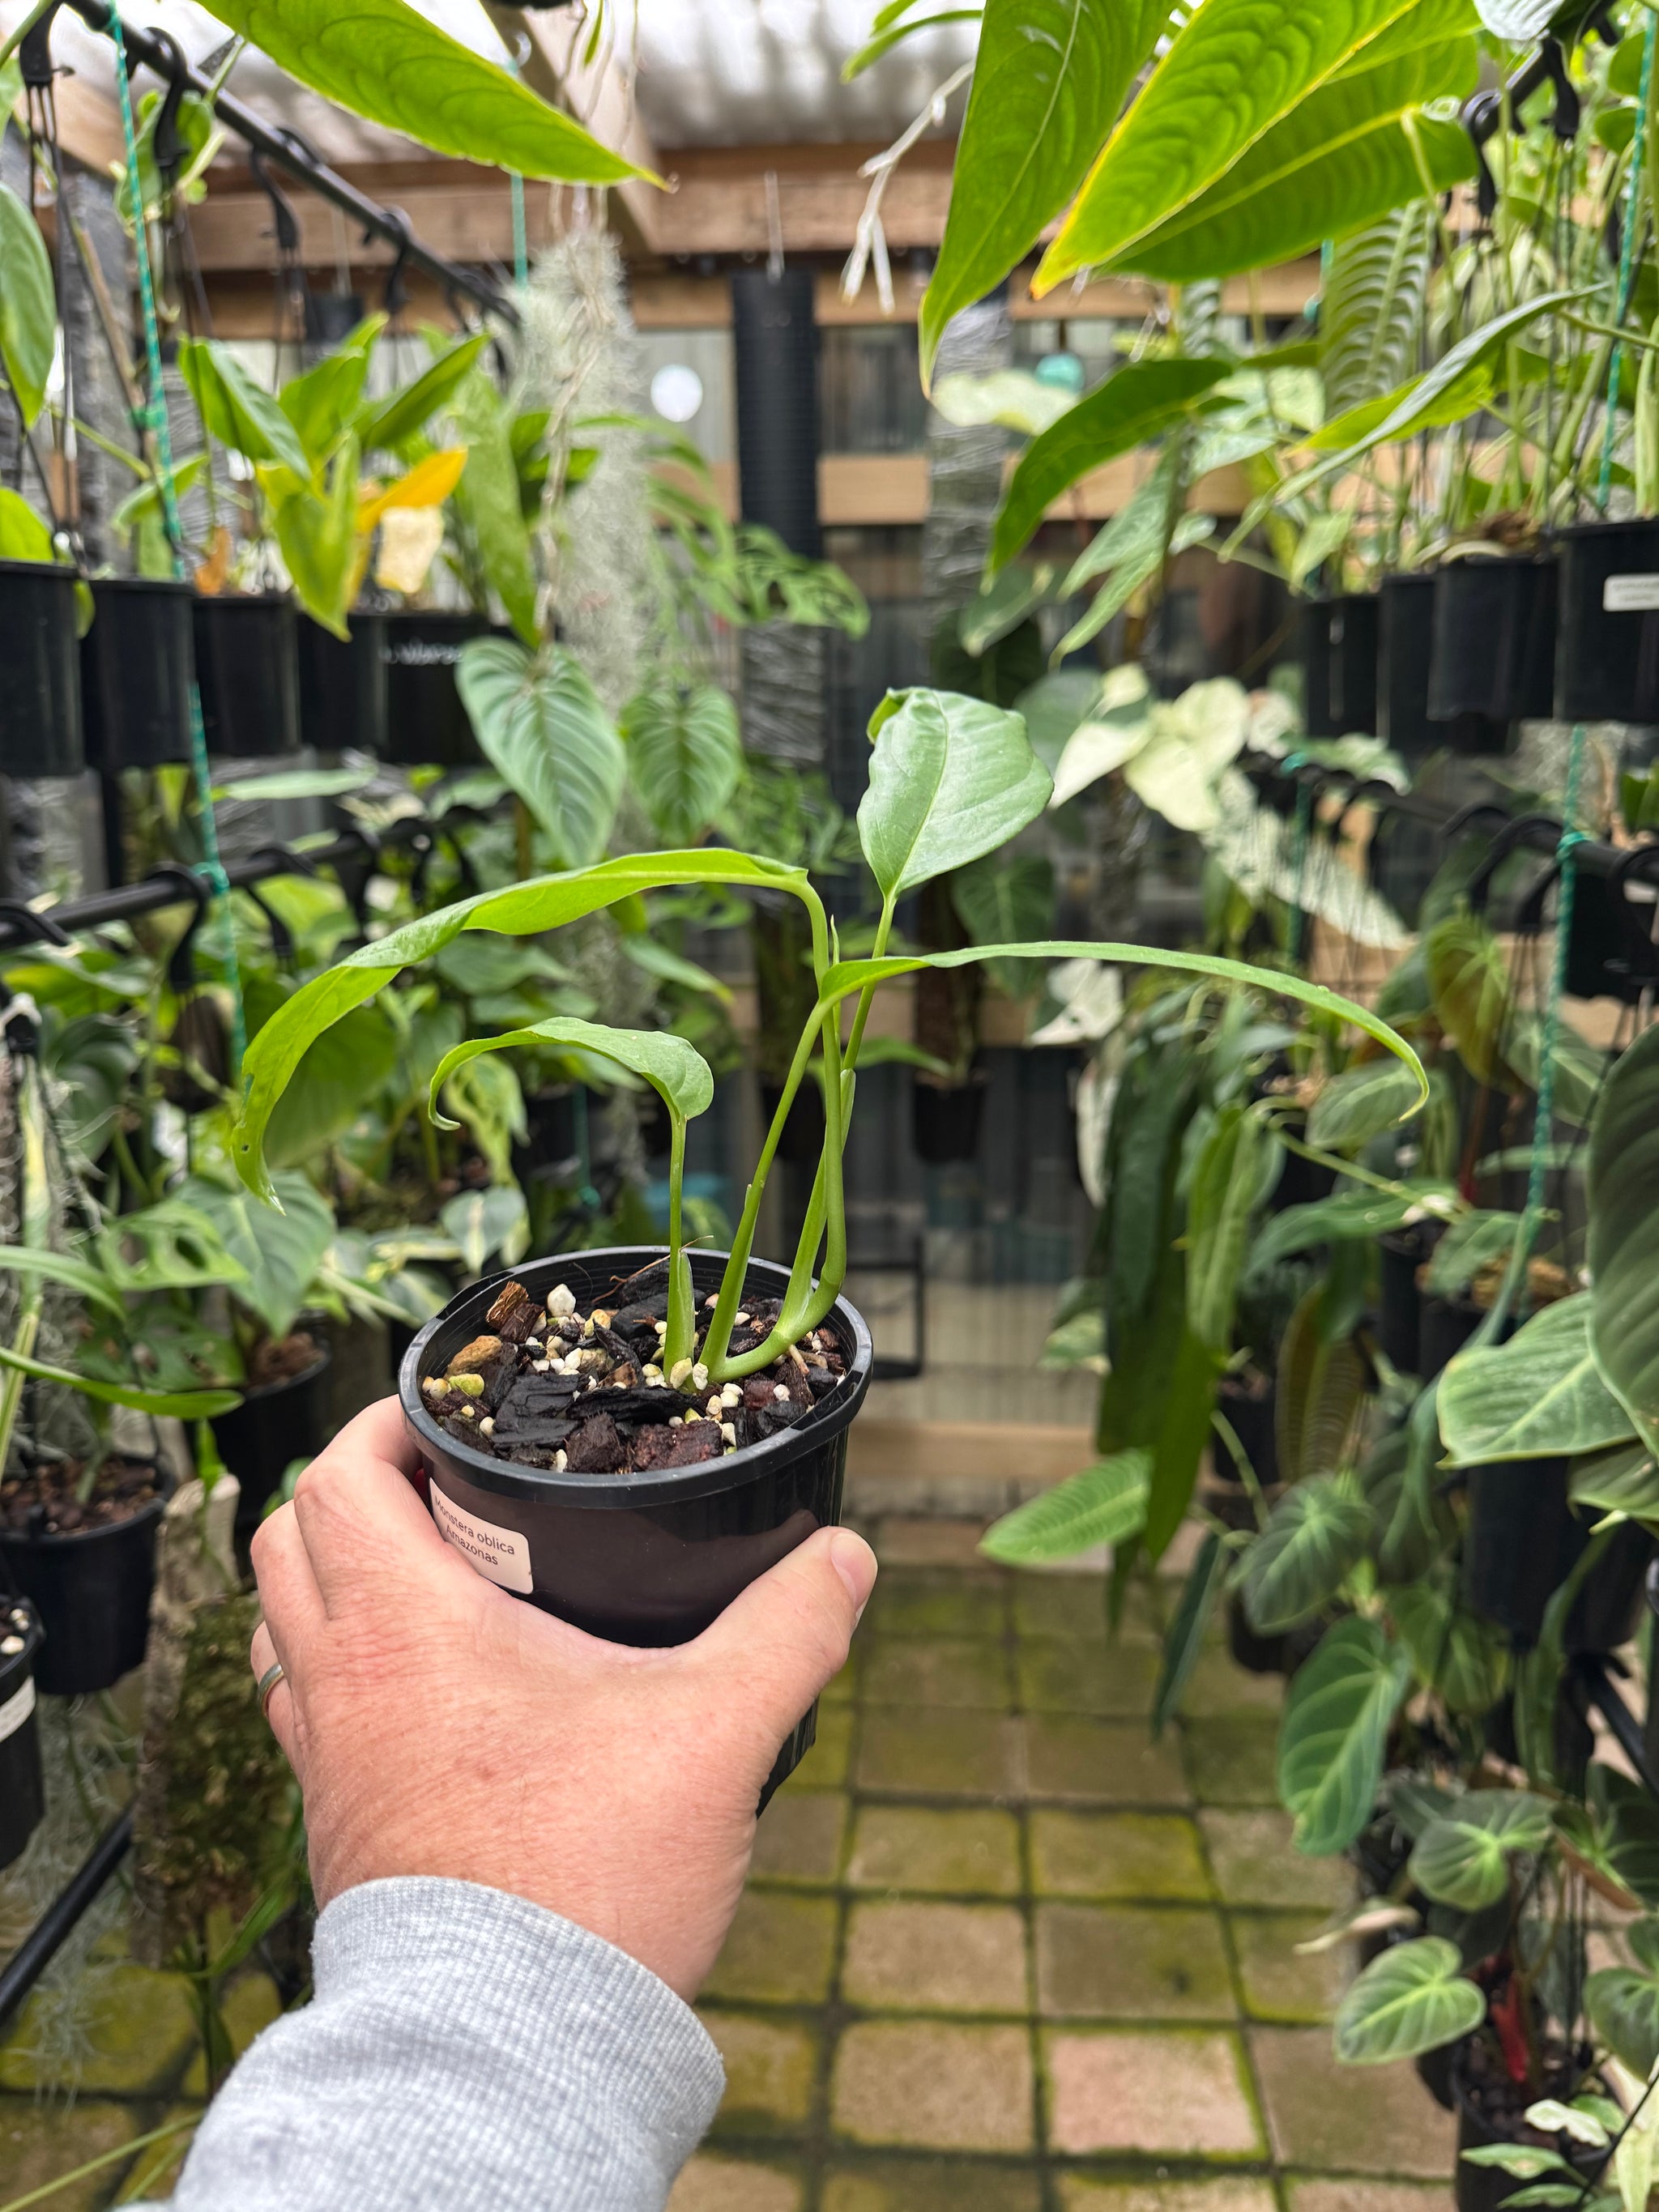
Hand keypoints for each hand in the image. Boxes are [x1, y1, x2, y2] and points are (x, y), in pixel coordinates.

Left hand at [249, 1398, 874, 2001]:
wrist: (508, 2051)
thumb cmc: (585, 1882)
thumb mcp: (713, 1733)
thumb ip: (786, 1630)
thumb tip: (845, 1558)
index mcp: (401, 1629)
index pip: (334, 1477)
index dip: (383, 1421)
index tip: (449, 1412)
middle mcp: (340, 1684)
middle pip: (285, 1541)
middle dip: (354, 1491)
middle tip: (445, 1486)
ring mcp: (328, 1764)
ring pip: (284, 1631)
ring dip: (337, 1585)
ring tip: (434, 1580)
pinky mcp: (341, 1833)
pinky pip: (310, 1717)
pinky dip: (347, 1676)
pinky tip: (436, 1697)